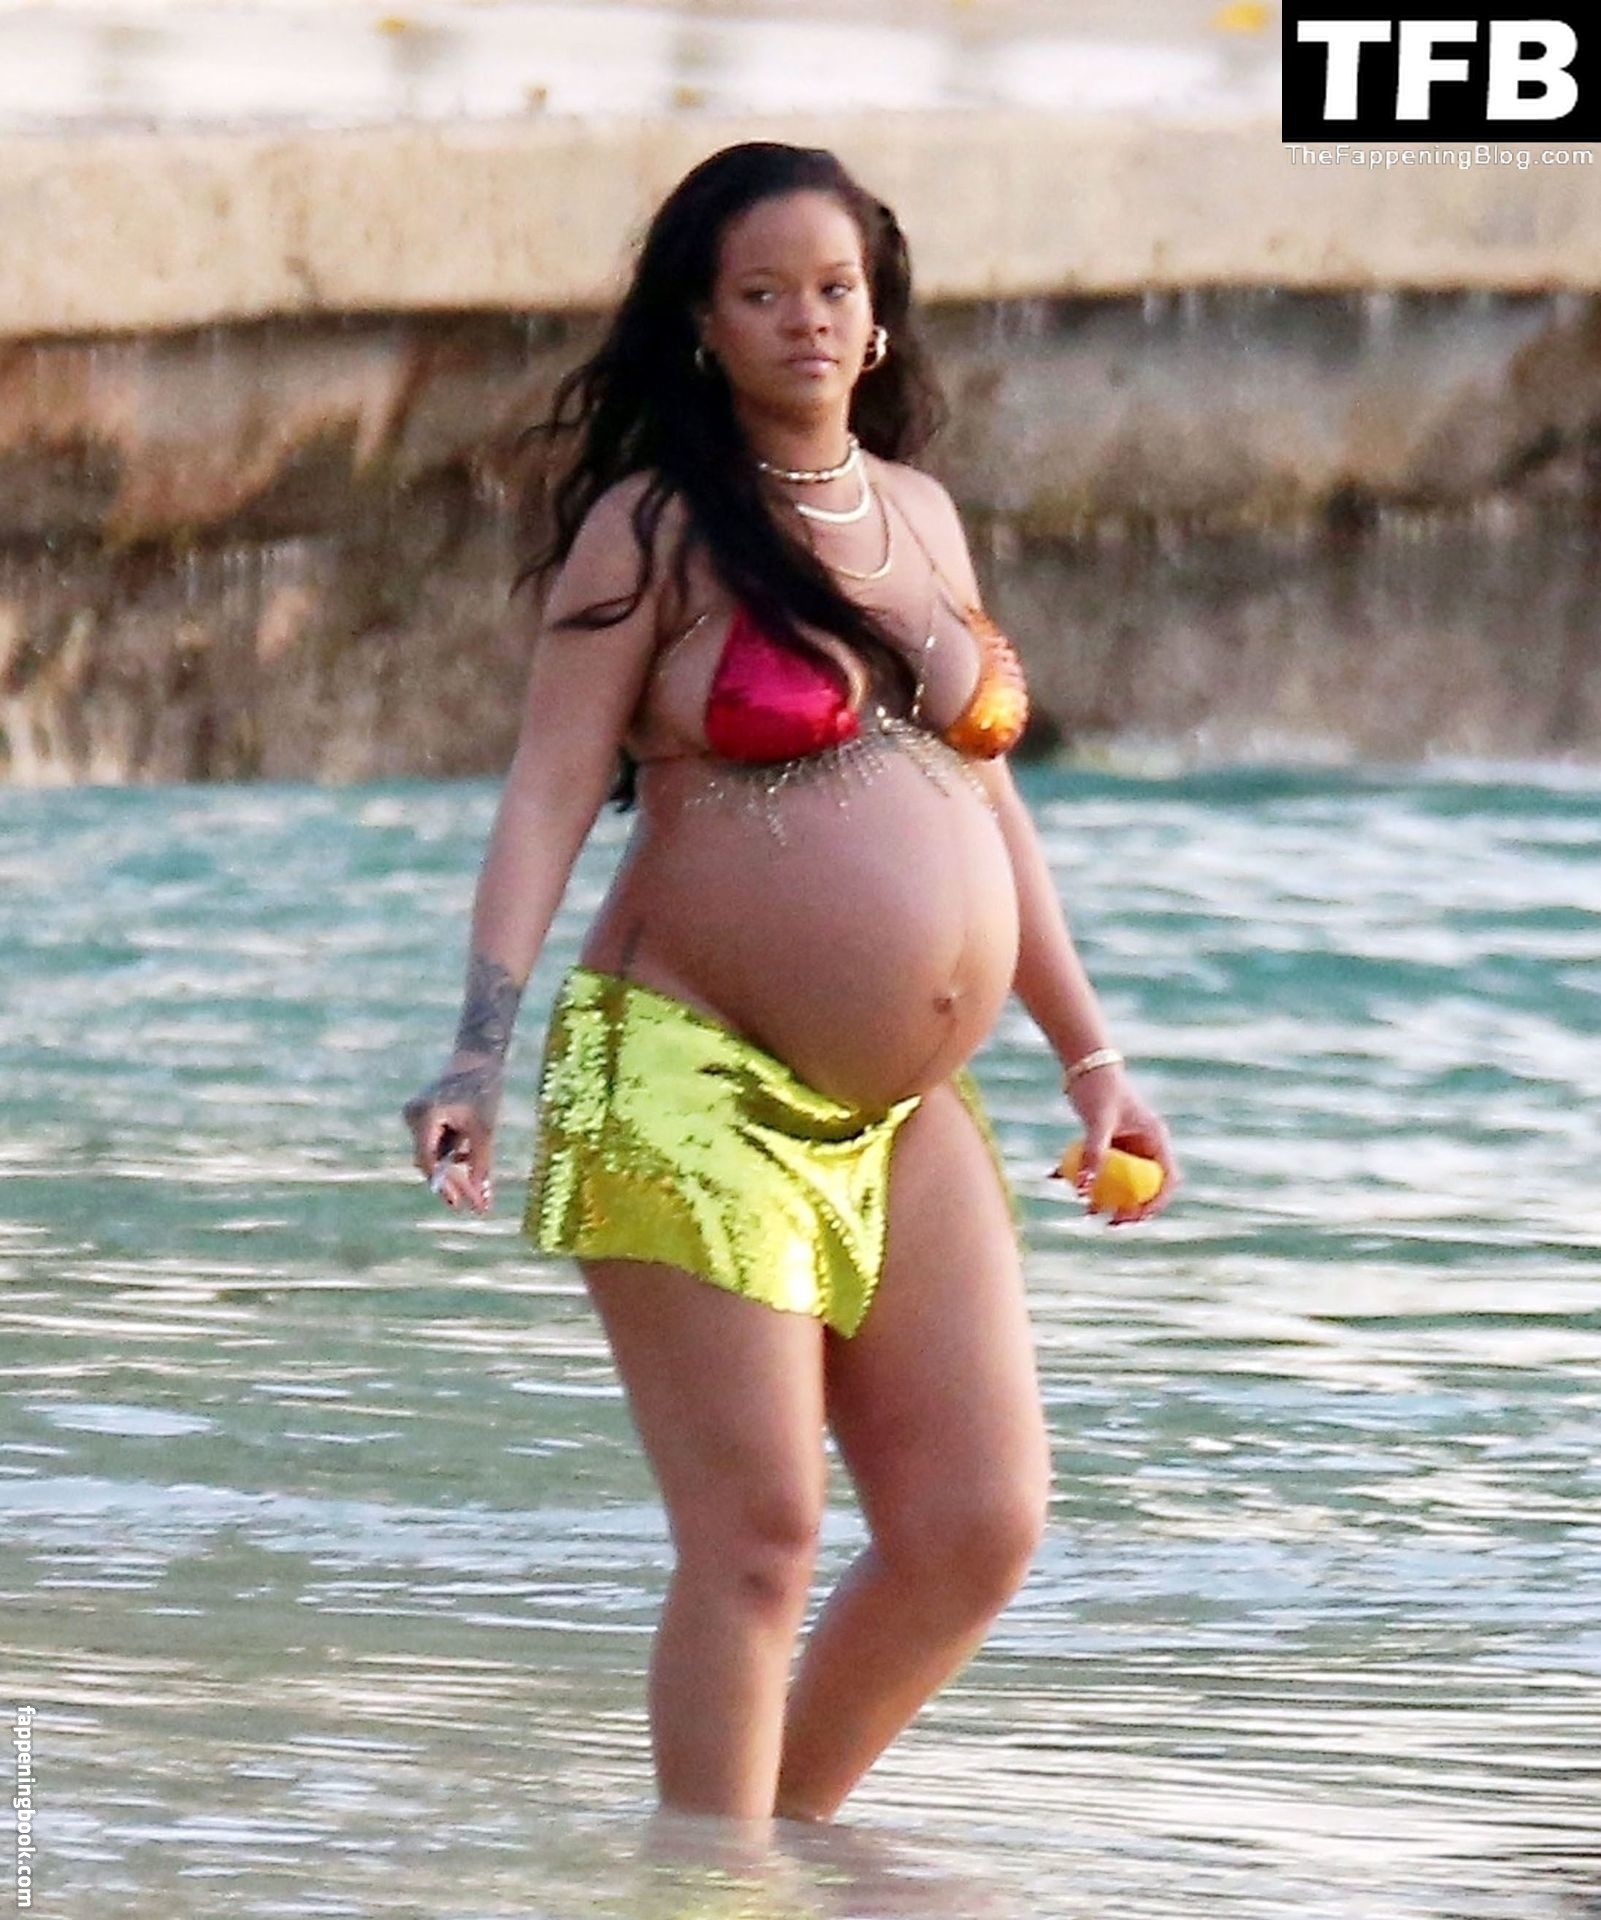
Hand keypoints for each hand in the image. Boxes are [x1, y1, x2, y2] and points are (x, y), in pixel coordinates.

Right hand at [401, 1053, 500, 1215]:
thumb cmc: (483, 1090)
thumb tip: (482, 1199)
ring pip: (436, 1155)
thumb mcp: (485, 1129)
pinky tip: (473, 1158)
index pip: (429, 1160)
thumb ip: (481, 1163)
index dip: (445, 1185)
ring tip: (481, 1185)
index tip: (460, 1205)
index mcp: (424, 1115)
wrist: (477, 1059)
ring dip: (457, 1169)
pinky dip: (456, 1154)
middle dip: (455, 1182)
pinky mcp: (423, 1118)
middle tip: (476, 1206)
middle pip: (431, 1161)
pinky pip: (438, 1145)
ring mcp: (416, 1117)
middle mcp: (413, 1116)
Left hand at [1064, 1064, 1179, 1225]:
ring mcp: (1128, 1145)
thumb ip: (1094, 1152)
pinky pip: (1103, 1168)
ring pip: (1123, 1181)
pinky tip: (1064, 1182)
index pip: (1166, 1179)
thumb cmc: (1096, 1088)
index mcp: (1156, 1139)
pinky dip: (1088, 1177)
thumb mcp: (1097, 1121)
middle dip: (1131, 1209)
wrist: (1084, 1064)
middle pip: (1146, 1186)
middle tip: (1110, 1223)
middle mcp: (1146, 1144)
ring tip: (1087, 1211)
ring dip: (1108, 1197)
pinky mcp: (1110, 1143)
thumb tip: (1085, 1187)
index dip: (1155, 1203)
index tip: (1135, 1218)